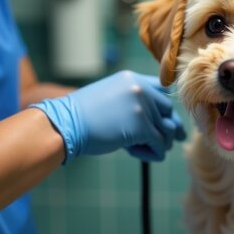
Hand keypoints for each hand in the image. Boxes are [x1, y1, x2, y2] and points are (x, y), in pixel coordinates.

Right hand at [30, 71, 185, 162]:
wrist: (64, 124)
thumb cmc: (83, 116)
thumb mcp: (111, 98)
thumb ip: (134, 102)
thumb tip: (162, 123)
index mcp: (132, 79)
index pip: (162, 90)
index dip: (165, 108)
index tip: (167, 121)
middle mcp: (140, 89)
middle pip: (168, 111)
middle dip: (168, 128)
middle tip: (163, 142)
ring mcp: (142, 106)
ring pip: (167, 130)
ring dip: (159, 143)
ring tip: (143, 150)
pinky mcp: (141, 127)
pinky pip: (159, 144)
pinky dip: (153, 154)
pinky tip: (135, 154)